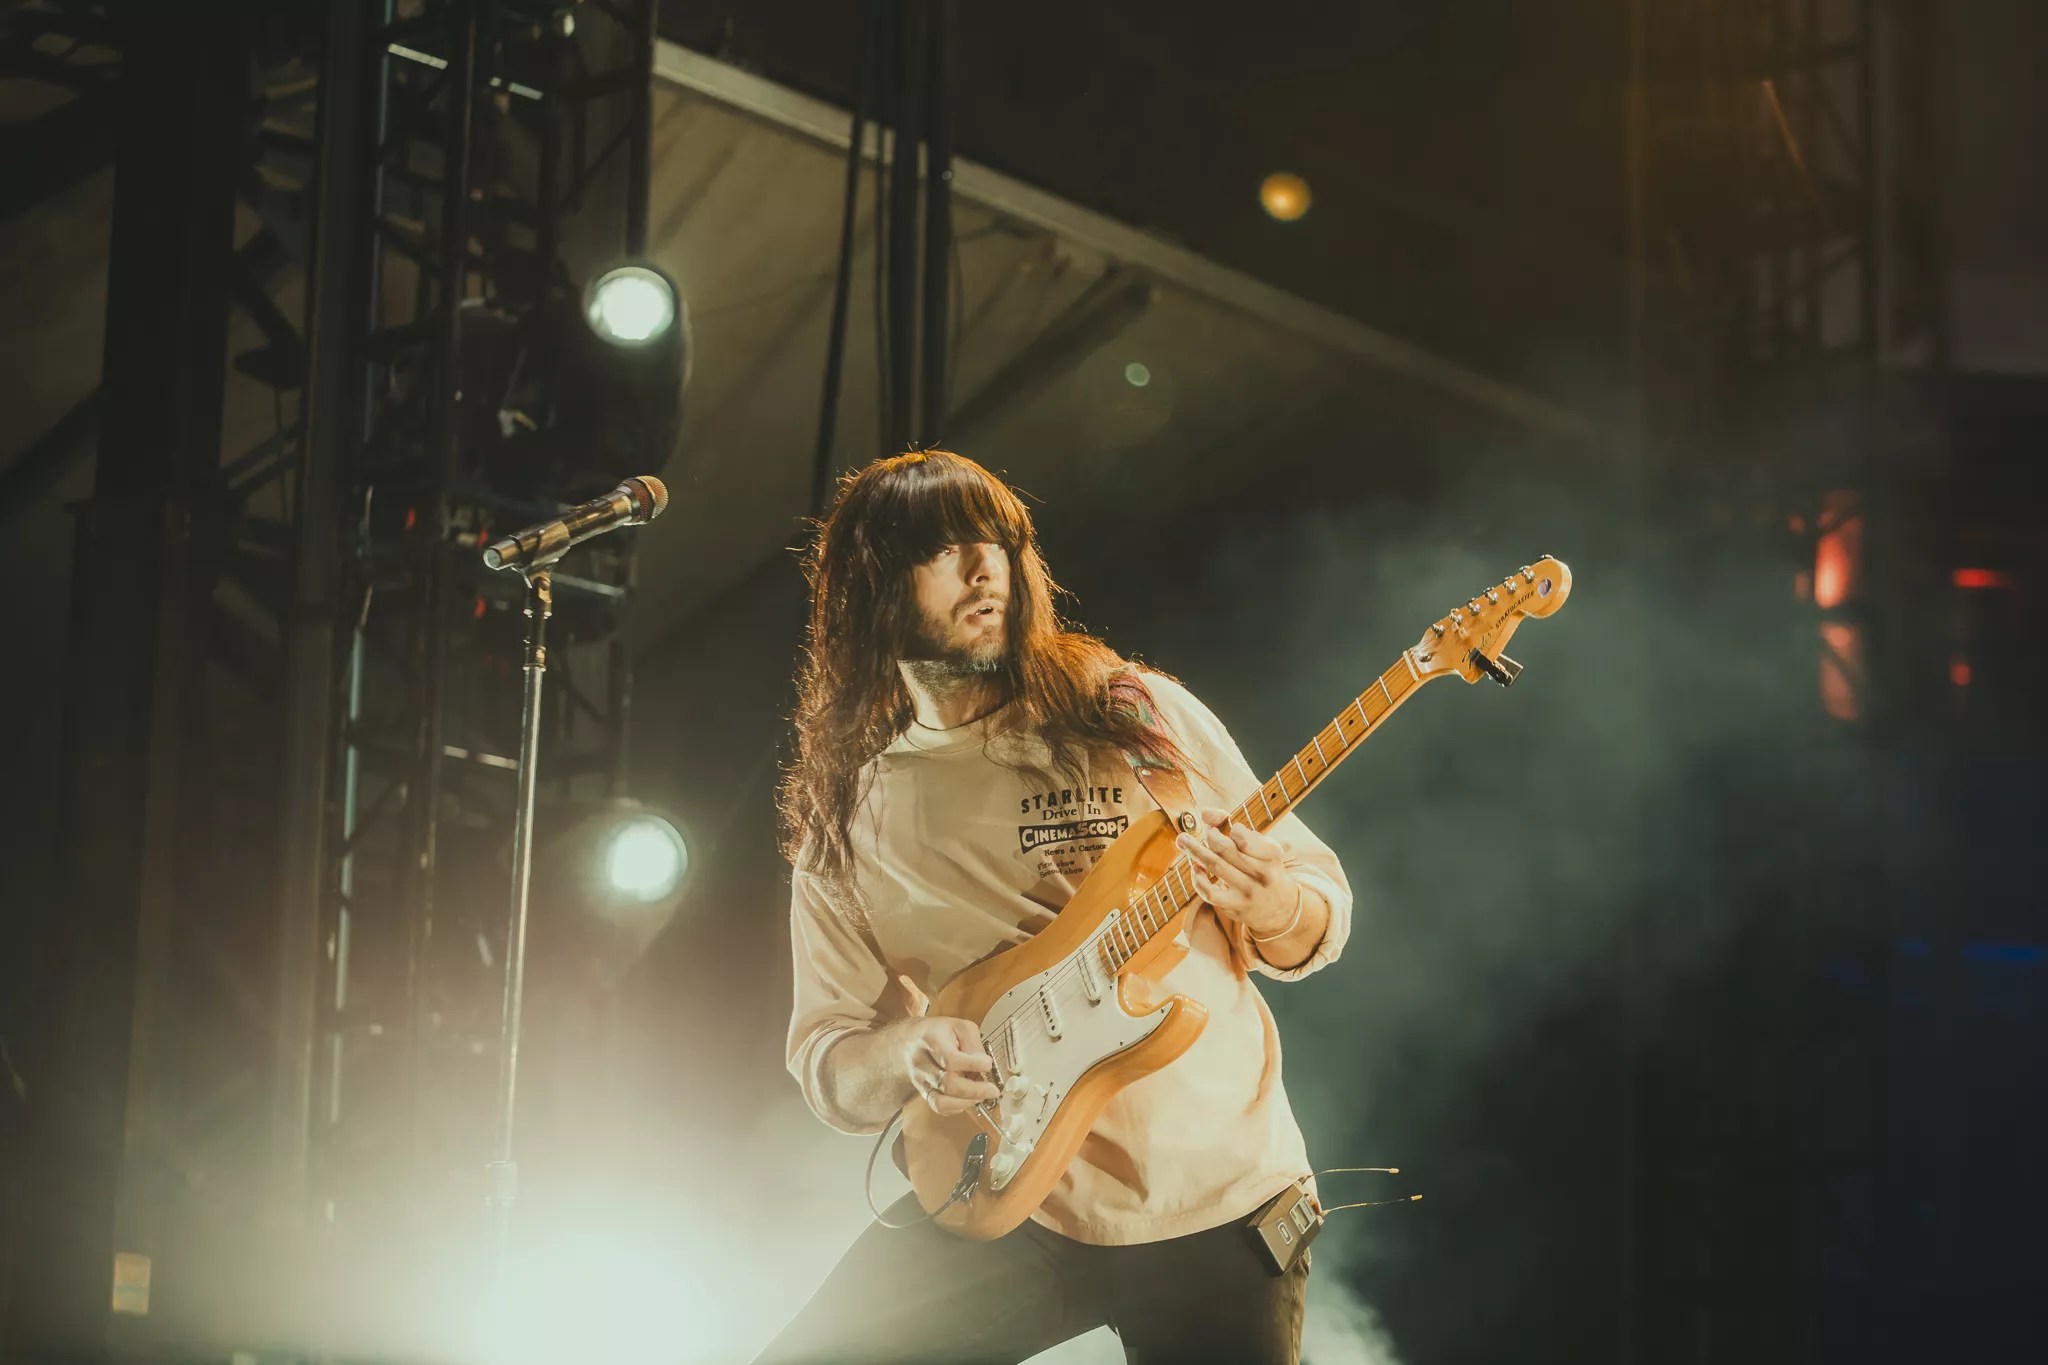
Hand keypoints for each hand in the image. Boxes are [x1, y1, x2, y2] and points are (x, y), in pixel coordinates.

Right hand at [891, 1016, 1000, 1116]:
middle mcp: (921, 1062)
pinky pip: (939, 1108)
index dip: (973, 1064)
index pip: (951, 1059)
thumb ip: (973, 1044)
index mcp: (932, 1039)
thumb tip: (984, 1065)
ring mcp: (920, 1080)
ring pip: (941, 1101)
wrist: (908, 1042)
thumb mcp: (959, 1026)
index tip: (987, 1064)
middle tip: (992, 1090)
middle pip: (948, 1084)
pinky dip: (957, 1107)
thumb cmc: (938, 1033)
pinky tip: (967, 1099)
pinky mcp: (923, 1093)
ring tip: (981, 1097)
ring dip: (966, 1102)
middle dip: (975, 1090)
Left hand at [1175, 806, 1297, 937]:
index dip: (1231, 830)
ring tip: (1182, 840)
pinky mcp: (1235, 906)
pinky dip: (1198, 879)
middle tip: (1201, 830)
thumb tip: (1204, 813)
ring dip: (1195, 851)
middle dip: (1209, 836)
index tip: (1228, 827)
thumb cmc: (1263, 866)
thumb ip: (1232, 824)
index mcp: (1271, 854)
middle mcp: (1262, 873)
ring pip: (1216, 867)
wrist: (1279, 906)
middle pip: (1226, 849)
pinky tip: (1195, 868)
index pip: (1244, 837)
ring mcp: (1248, 891)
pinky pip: (1210, 893)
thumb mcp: (1259, 845)